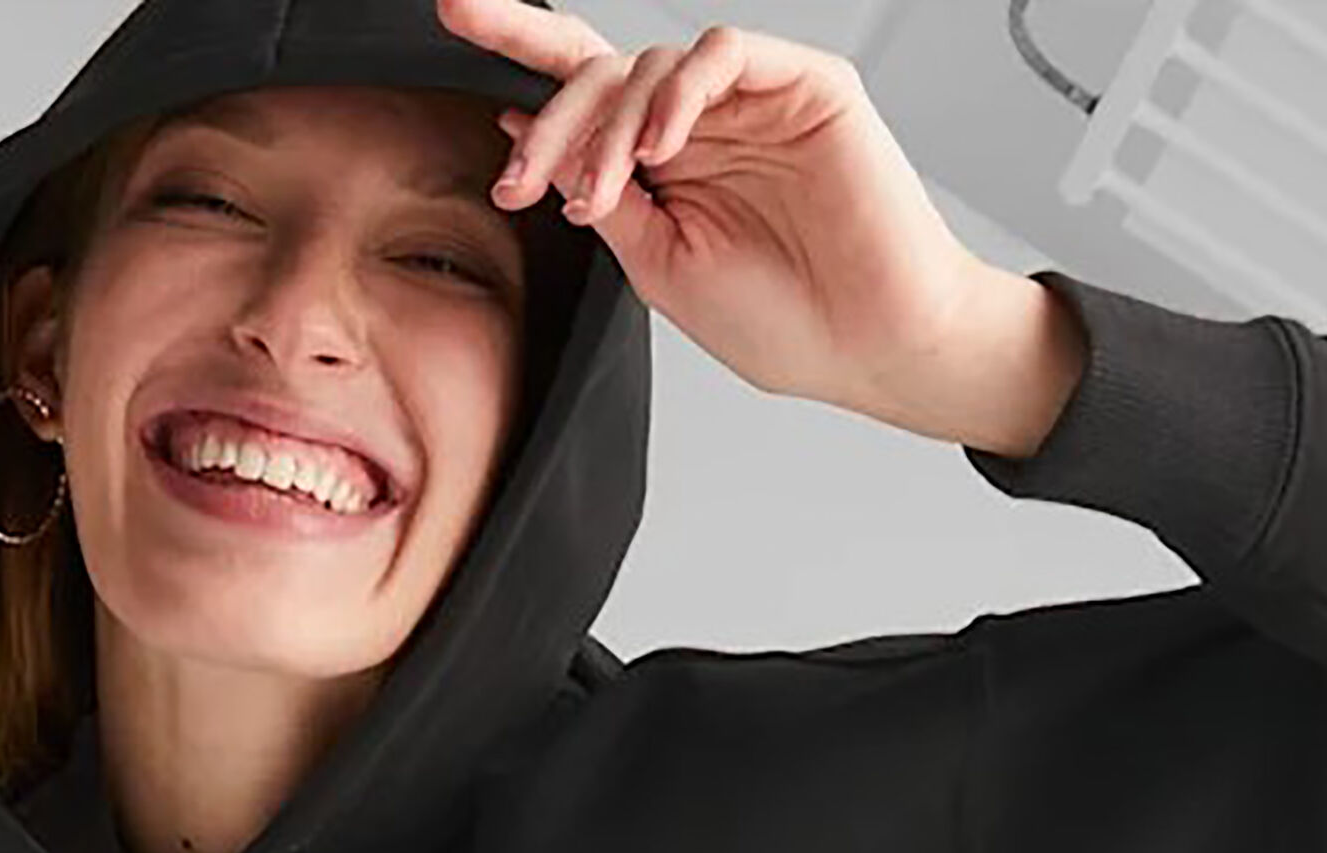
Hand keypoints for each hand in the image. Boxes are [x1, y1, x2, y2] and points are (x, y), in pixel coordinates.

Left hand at [435, 0, 995, 428]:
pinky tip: (663, 144)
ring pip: (650, 64)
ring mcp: (753, 99)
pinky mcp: (803, 83)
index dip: (520, 45)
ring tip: (606, 190)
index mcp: (667, 165)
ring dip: (610, 126)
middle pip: (602, 71)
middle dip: (551, 116)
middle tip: (522, 178)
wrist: (873, 346)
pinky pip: (721, 52)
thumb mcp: (659, 267)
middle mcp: (704, 123)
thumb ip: (599, 194)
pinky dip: (679, 90)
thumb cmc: (783, 322)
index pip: (585, 91)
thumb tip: (524, 133)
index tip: (453, 18)